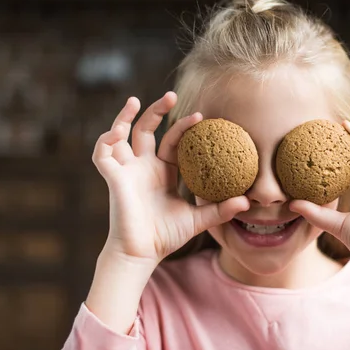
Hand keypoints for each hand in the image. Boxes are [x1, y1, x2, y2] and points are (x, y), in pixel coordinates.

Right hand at [92, 92, 249, 263]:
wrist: (142, 253)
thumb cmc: (166, 236)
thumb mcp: (198, 220)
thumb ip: (219, 210)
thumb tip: (247, 202)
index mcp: (162, 171)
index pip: (172, 141)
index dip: (183, 127)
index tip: (201, 116)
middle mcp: (143, 166)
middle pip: (146, 129)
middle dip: (157, 111)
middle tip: (172, 95)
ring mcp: (126, 170)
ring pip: (120, 135)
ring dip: (124, 116)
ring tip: (135, 100)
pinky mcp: (113, 178)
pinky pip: (102, 153)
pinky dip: (105, 140)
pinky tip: (117, 132)